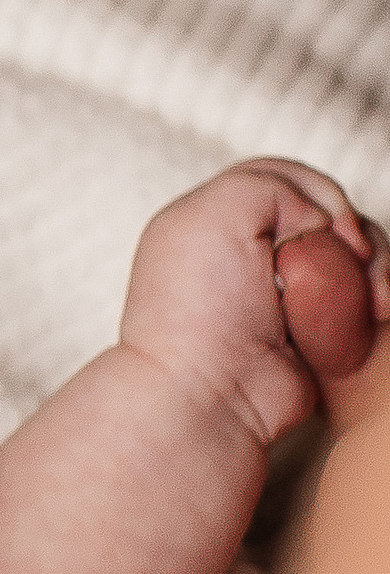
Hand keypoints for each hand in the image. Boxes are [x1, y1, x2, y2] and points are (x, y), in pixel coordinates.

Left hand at [121, 162, 387, 448]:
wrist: (211, 394)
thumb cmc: (202, 308)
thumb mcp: (217, 213)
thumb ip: (270, 182)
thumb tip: (319, 222)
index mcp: (214, 218)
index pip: (285, 178)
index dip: (320, 193)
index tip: (330, 228)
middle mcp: (250, 251)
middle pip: (331, 215)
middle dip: (355, 235)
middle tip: (355, 264)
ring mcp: (286, 292)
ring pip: (356, 255)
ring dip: (376, 270)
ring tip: (375, 304)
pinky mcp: (316, 328)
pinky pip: (364, 298)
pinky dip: (377, 300)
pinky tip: (378, 315)